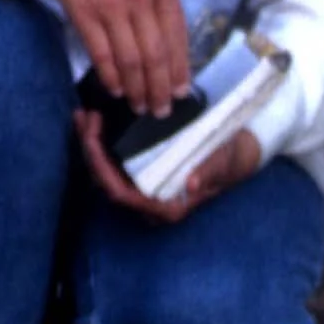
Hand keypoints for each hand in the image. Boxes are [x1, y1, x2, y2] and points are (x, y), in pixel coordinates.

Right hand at [8, 0, 189, 116]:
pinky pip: (102, 54)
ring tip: (141, 106)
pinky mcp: (83, 13)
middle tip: (162, 109)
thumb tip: (173, 32)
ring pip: (131, 59)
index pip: (178, 34)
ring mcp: (111, 5)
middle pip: (156, 53)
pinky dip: (111, 76)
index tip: (182, 90)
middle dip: (161, 87)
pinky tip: (116, 89)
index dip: (181, 67)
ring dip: (137, 89)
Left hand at [74, 109, 261, 222]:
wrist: (239, 156)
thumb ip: (208, 172)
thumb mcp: (223, 162)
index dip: (102, 169)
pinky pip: (115, 163)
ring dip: (92, 145)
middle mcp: (149, 203)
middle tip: (85, 117)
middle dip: (91, 152)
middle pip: (108, 183)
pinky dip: (103, 143)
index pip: (122, 194)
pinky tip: (96, 122)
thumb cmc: (231, 160)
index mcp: (166, 207)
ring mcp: (144, 189)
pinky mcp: (143, 175)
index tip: (93, 140)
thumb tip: (191, 183)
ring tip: (84, 116)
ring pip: (107, 173)